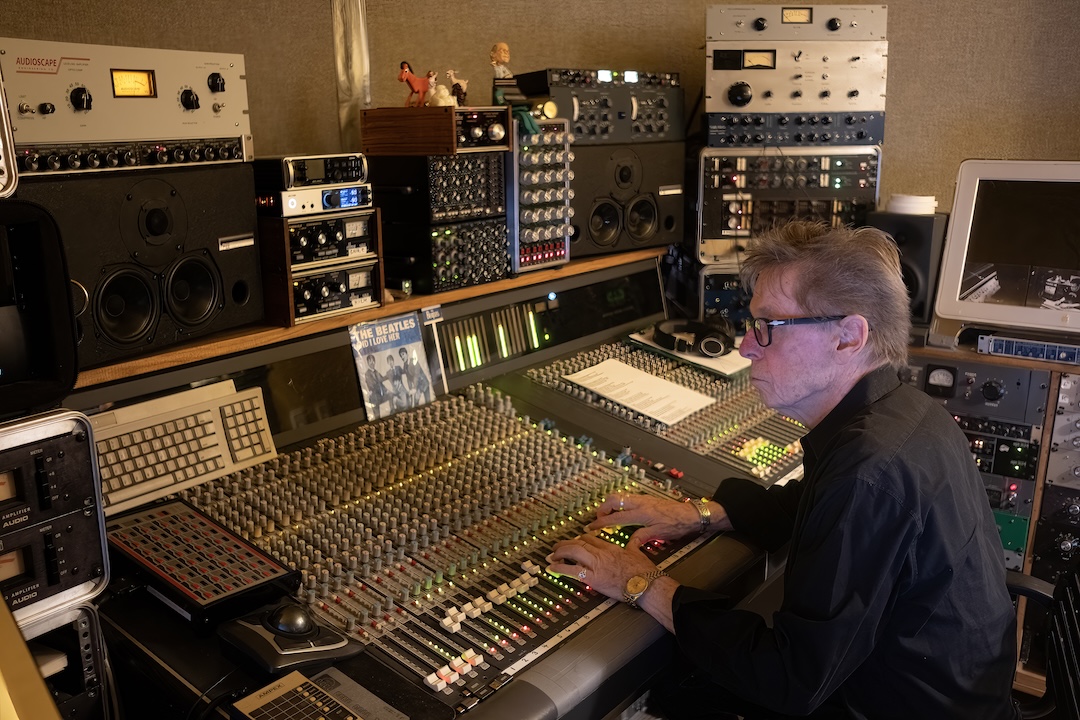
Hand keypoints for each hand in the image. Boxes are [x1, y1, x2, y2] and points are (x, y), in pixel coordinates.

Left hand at [546, 532, 657, 600]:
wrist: (645, 584)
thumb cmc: (644, 571)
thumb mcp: (638, 552)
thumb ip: (634, 543)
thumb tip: (636, 538)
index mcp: (611, 547)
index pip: (591, 538)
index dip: (580, 538)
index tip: (575, 540)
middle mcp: (601, 553)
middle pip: (578, 542)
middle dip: (565, 544)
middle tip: (557, 546)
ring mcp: (596, 565)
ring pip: (573, 552)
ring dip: (560, 553)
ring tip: (551, 555)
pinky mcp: (593, 578)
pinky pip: (572, 571)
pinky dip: (560, 569)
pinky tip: (552, 569)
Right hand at [585, 492, 705, 548]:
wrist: (690, 514)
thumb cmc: (677, 524)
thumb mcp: (658, 534)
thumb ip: (641, 537)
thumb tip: (629, 544)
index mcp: (641, 513)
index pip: (615, 517)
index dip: (601, 522)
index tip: (592, 527)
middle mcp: (640, 503)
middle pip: (613, 500)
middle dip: (602, 508)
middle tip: (599, 519)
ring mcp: (643, 499)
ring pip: (620, 496)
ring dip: (610, 504)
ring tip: (608, 515)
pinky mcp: (646, 498)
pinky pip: (628, 497)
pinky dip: (620, 503)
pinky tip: (622, 512)